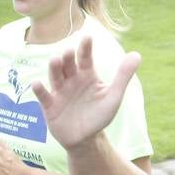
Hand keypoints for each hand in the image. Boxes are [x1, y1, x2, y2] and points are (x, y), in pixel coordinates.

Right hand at [33, 36, 140, 150]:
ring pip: (55, 77)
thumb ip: (123, 75)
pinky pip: (44, 96)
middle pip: (68, 65)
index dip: (86, 48)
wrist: (86, 138)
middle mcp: (71, 80)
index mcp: (87, 75)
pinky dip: (39, 90)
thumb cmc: (99, 115)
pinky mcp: (50, 106)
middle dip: (67, 58)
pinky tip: (37, 83)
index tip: (87, 36)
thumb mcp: (113, 95)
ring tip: (55, 59)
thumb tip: (137, 54)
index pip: (85, 58)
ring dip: (54, 68)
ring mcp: (59, 92)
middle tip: (68, 50)